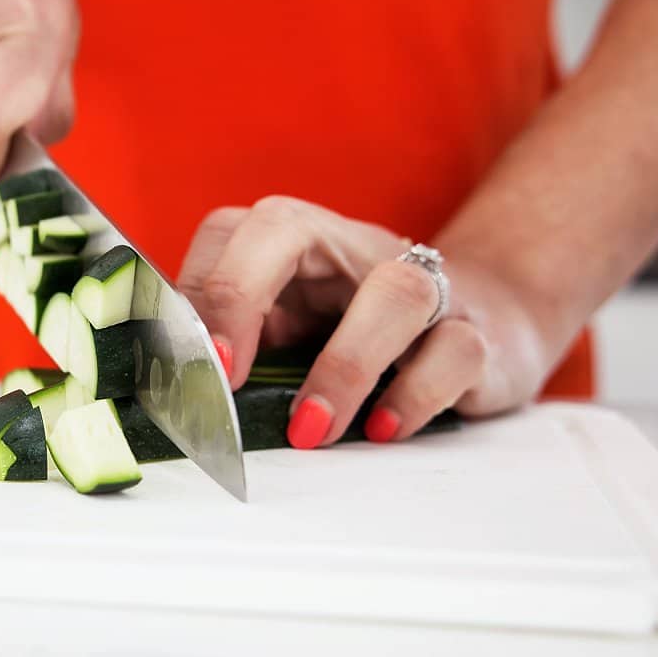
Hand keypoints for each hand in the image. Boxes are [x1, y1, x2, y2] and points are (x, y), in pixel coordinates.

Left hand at [178, 197, 552, 446]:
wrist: (490, 317)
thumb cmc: (366, 325)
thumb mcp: (295, 322)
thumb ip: (240, 341)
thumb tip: (168, 387)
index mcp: (297, 241)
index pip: (228, 231)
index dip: (199, 289)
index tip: (190, 361)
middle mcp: (355, 247)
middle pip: (288, 227)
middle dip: (239, 294)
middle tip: (223, 375)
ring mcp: (426, 285)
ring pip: (395, 291)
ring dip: (344, 364)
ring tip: (310, 430)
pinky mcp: (480, 335)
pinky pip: (456, 351)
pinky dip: (416, 394)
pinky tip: (384, 429)